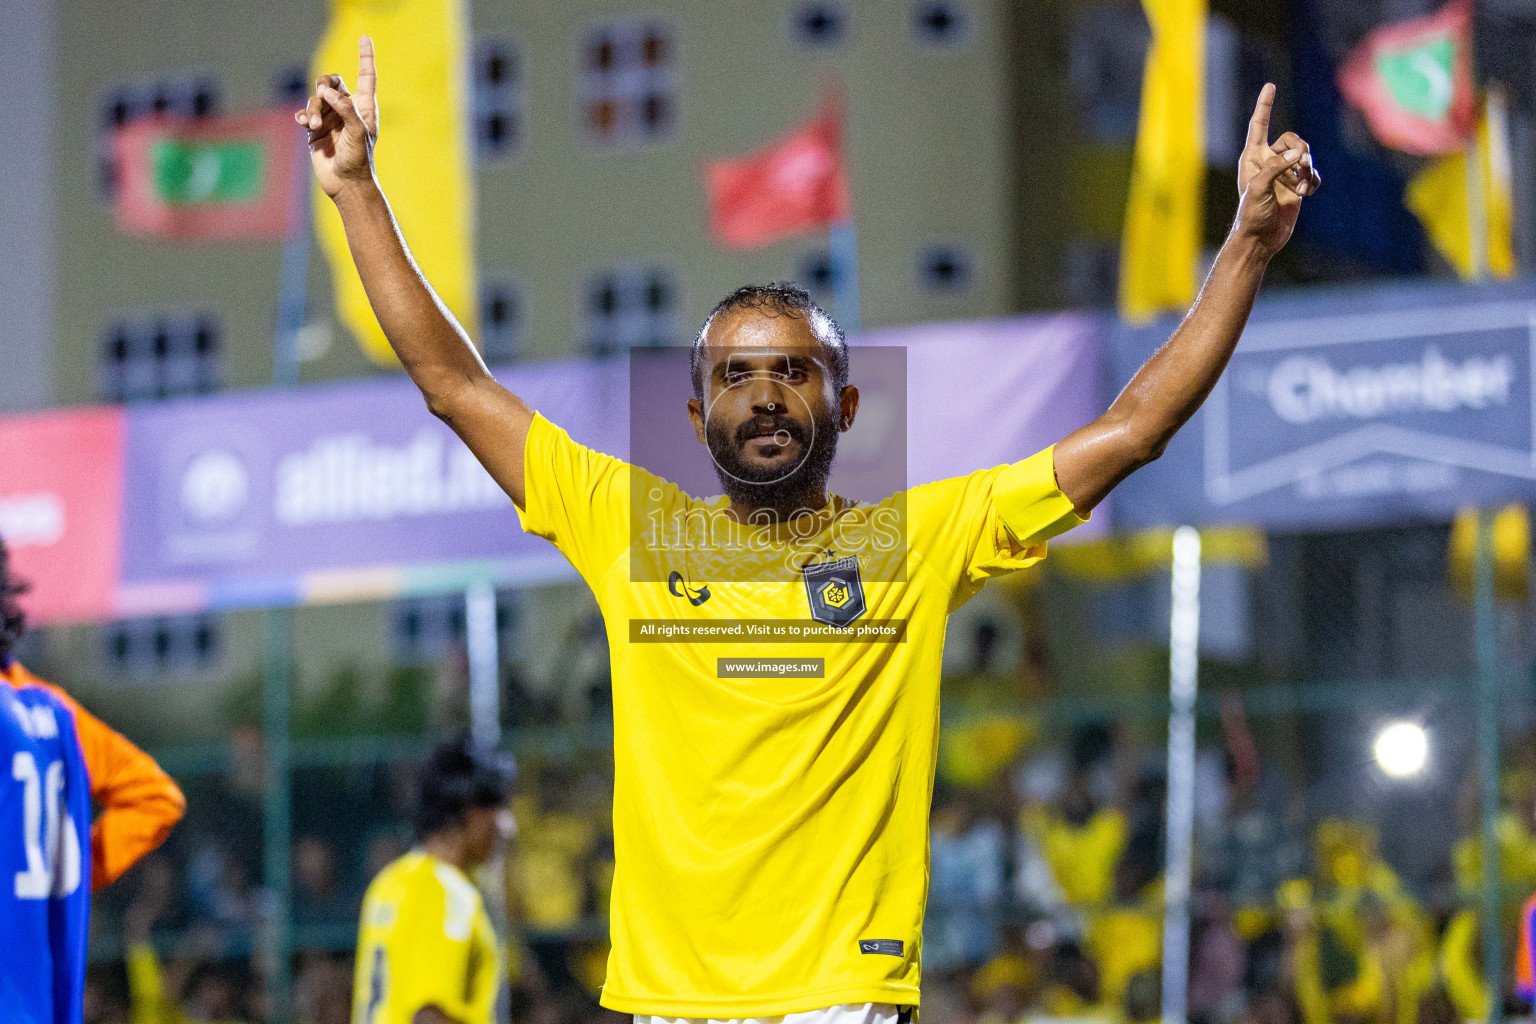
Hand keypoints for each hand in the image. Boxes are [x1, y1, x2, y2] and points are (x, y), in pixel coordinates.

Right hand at [297, 35, 379, 198]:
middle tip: (322, 95)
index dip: (366, 57)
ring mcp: (330, 119)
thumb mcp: (357, 131)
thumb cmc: (359, 159)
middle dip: (325, 84)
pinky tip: (305, 125)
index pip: (366, 76)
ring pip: (316, 98)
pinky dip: (304, 116)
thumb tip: (326, 90)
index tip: (365, 38)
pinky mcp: (315, 129)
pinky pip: (305, 113)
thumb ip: (345, 108)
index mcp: (364, 107)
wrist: (345, 183)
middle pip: (332, 81)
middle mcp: (347, 109)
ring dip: (313, 108)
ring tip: (314, 125)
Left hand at [1234, 84, 1320, 256]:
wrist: (1261, 239)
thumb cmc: (1252, 214)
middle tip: (1301, 163)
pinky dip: (1312, 180)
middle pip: (1292, 139)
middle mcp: (1268, 162)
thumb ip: (1276, 167)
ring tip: (1301, 186)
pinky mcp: (1296, 186)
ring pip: (1305, 156)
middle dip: (1300, 149)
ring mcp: (1284, 173)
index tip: (1270, 86)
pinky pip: (1312, 173)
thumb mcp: (1259, 188)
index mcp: (1253, 157)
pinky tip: (1307, 192)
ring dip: (1307, 168)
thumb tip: (1298, 154)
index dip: (1265, 105)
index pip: (1259, 125)